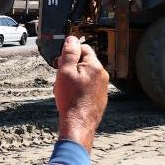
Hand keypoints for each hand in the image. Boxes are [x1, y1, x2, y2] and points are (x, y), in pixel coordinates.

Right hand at [53, 36, 108, 151]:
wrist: (78, 124)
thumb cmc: (71, 99)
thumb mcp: (65, 72)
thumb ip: (69, 53)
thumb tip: (72, 39)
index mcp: (95, 66)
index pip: (83, 48)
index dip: (70, 53)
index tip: (61, 63)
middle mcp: (102, 75)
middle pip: (84, 62)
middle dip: (71, 67)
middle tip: (62, 78)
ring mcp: (103, 87)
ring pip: (85, 75)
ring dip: (74, 78)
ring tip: (65, 90)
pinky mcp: (100, 98)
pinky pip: (88, 87)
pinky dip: (80, 89)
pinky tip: (72, 97)